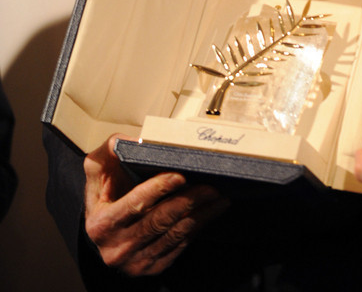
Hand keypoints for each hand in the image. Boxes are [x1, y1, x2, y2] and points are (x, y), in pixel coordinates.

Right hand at [84, 134, 229, 275]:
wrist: (104, 227)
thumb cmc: (105, 191)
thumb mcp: (98, 168)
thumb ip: (110, 150)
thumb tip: (134, 141)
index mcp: (101, 224)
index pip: (134, 204)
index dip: (158, 189)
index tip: (180, 175)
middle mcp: (117, 247)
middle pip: (159, 220)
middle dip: (189, 201)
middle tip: (211, 186)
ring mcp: (135, 261)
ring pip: (174, 235)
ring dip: (201, 215)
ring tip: (218, 198)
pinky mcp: (152, 266)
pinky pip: (180, 246)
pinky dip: (197, 227)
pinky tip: (209, 212)